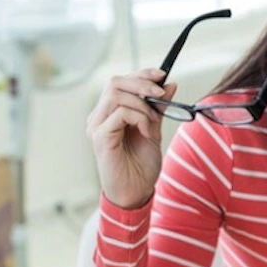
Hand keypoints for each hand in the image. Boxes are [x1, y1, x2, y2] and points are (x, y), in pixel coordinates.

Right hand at [86, 68, 177, 209]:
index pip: (120, 81)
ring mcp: (96, 126)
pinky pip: (120, 113)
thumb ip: (159, 108)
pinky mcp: (100, 137)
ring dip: (142, 104)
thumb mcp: (154, 129)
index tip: (162, 74)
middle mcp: (99, 116)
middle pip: (115, 82)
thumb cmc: (141, 165)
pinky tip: (146, 132)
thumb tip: (170, 84)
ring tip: (153, 121)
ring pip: (116, 94)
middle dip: (142, 83)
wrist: (135, 192)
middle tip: (160, 94)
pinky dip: (139, 117)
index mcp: (110, 113)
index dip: (141, 74)